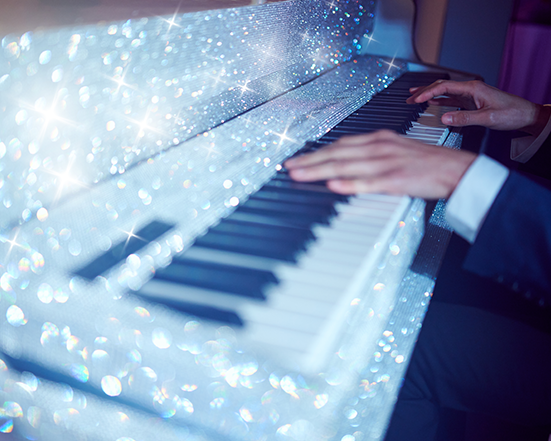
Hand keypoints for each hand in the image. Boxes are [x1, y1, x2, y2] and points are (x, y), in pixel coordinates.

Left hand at [285, 130, 476, 198]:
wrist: (455, 169)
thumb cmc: (425, 162)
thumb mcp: (394, 150)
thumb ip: (370, 154)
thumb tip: (346, 162)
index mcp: (378, 140)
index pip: (340, 145)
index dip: (317, 152)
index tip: (298, 158)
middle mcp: (379, 148)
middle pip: (337, 154)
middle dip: (310, 161)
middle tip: (289, 167)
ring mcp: (387, 163)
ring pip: (346, 166)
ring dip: (320, 171)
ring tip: (300, 175)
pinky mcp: (396, 179)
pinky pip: (368, 182)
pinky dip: (350, 184)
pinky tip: (334, 186)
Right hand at [406, 80, 550, 135]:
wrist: (525, 115)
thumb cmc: (511, 113)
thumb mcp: (487, 118)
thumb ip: (464, 118)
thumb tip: (444, 118)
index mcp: (473, 88)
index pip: (444, 87)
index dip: (427, 92)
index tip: (416, 99)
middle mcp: (470, 89)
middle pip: (441, 87)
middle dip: (423, 92)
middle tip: (409, 98)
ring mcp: (470, 95)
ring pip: (444, 92)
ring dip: (429, 95)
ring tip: (414, 99)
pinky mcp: (471, 102)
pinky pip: (451, 99)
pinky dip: (438, 100)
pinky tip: (431, 103)